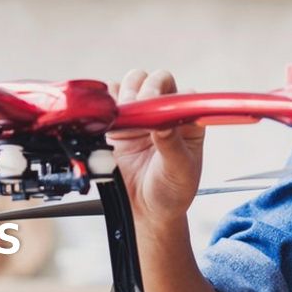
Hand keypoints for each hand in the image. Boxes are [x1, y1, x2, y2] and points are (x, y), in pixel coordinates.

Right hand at [107, 69, 205, 226]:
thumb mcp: (179, 171)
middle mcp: (164, 113)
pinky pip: (108, 102)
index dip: (166, 94)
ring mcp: (140, 116)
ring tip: (121, 116)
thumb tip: (164, 124)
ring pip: (130, 84)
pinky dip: (104, 104)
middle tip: (133, 108)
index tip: (153, 106)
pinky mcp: (118, 124)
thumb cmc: (172, 192)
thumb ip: (172, 146)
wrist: (147, 211)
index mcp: (187, 120)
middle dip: (142, 89)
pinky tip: (107, 118)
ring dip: (123, 94)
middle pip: (153, 80)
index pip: (180, 92)